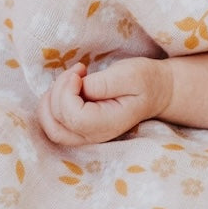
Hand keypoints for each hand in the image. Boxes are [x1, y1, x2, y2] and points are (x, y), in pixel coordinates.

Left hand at [37, 58, 171, 145]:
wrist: (156, 91)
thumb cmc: (145, 80)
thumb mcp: (130, 75)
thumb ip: (104, 83)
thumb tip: (79, 88)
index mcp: (109, 124)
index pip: (72, 117)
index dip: (66, 92)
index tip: (80, 72)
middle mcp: (94, 136)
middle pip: (57, 124)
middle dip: (57, 94)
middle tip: (77, 73)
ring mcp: (85, 136)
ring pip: (51, 127)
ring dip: (51, 100)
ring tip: (71, 80)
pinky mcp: (79, 129)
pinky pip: (54, 124)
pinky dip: (52, 104)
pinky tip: (68, 88)